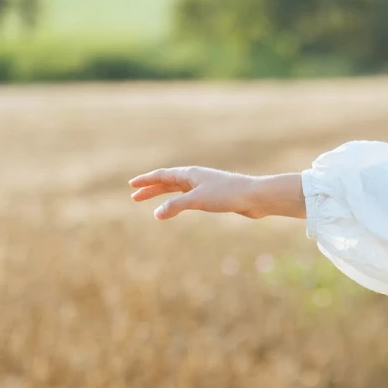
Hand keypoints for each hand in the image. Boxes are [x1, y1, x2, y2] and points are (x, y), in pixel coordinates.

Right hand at [128, 167, 302, 219]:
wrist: (255, 197)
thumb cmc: (227, 194)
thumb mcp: (197, 200)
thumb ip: (176, 206)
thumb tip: (156, 213)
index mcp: (189, 173)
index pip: (161, 175)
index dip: (146, 180)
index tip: (131, 185)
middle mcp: (195, 177)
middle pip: (167, 182)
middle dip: (151, 189)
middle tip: (134, 198)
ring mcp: (204, 186)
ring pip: (178, 190)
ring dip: (164, 196)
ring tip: (152, 206)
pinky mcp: (213, 197)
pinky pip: (189, 198)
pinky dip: (179, 202)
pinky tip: (178, 208)